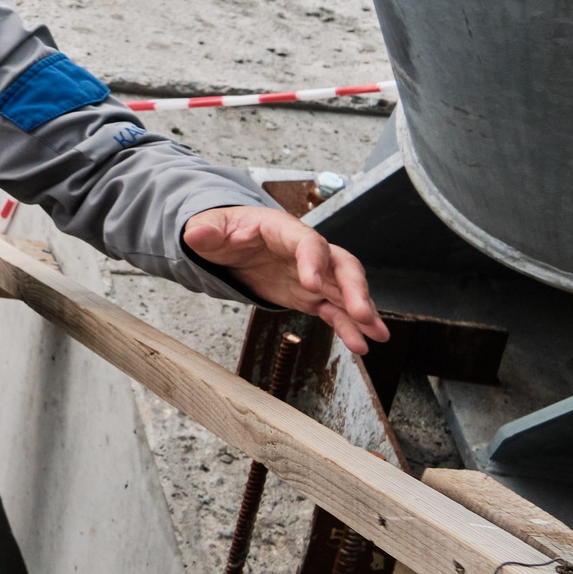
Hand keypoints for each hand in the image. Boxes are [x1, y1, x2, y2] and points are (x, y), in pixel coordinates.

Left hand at [184, 204, 387, 355]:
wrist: (231, 242)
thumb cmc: (225, 230)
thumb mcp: (209, 228)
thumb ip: (205, 232)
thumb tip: (195, 234)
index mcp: (283, 230)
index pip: (307, 241)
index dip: (313, 260)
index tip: (312, 284)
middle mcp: (307, 251)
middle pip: (341, 264)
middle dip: (354, 288)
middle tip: (362, 313)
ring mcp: (314, 274)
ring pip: (345, 290)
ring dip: (362, 311)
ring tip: (377, 335)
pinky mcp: (311, 294)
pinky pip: (334, 310)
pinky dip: (347, 327)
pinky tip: (360, 345)